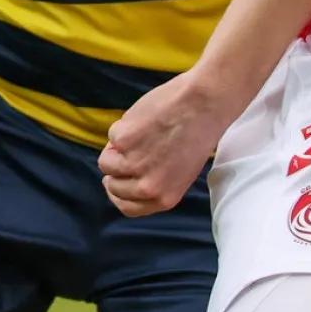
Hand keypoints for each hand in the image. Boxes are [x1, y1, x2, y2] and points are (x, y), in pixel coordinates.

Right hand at [98, 70, 243, 215]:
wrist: (204, 103)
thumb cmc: (199, 132)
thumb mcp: (182, 171)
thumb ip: (157, 180)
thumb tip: (130, 177)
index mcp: (164, 198)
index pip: (127, 207)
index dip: (119, 193)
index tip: (118, 180)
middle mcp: (147, 188)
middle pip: (113, 186)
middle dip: (115, 169)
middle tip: (127, 150)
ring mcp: (133, 165)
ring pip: (106, 162)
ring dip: (116, 148)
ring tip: (139, 133)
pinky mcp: (123, 141)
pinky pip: (111, 137)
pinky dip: (123, 127)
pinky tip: (145, 119)